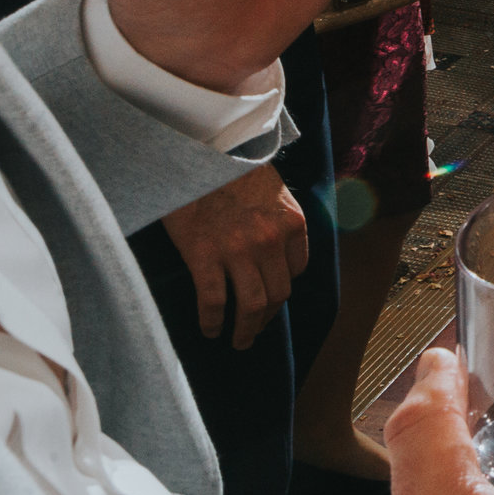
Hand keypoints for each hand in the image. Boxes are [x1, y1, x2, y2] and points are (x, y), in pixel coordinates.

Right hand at [161, 165, 309, 347]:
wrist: (197, 154)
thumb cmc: (232, 170)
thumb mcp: (272, 191)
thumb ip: (277, 221)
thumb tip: (274, 254)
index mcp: (292, 223)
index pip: (296, 271)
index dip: (283, 288)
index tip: (272, 298)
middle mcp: (271, 241)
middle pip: (277, 294)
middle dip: (268, 319)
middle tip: (255, 332)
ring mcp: (238, 251)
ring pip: (251, 305)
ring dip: (246, 330)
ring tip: (238, 341)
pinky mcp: (204, 257)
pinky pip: (214, 301)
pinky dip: (213, 322)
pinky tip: (210, 330)